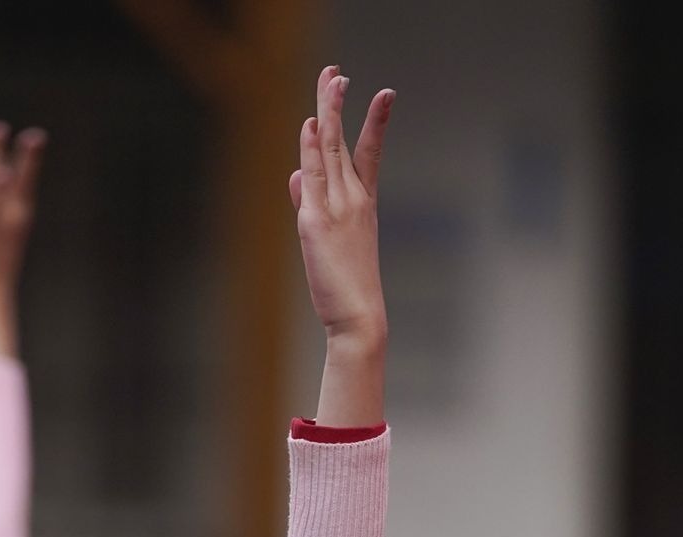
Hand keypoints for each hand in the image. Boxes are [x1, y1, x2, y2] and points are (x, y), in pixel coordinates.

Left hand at [292, 66, 393, 426]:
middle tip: (336, 71)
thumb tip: (296, 174)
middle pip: (343, 140)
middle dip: (338, 103)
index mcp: (362, 203)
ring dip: (327, 113)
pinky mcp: (317, 224)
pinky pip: (312, 179)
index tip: (385, 93)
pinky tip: (310, 126)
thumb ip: (310, 200)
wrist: (358, 318)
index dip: (376, 122)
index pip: (369, 153)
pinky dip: (310, 151)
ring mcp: (337, 208)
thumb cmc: (346, 284)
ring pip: (329, 151)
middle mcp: (353, 199)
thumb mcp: (328, 238)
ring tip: (331, 80)